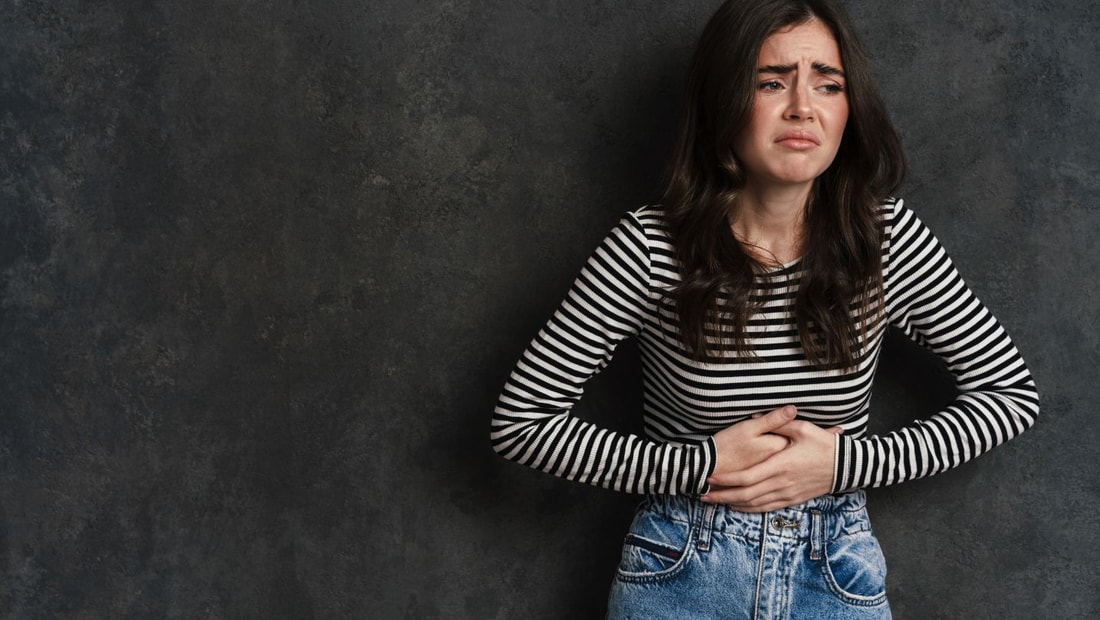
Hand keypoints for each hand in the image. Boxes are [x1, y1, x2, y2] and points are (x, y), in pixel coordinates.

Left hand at [702, 412, 841, 512]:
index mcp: (781, 465)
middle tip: (703, 495)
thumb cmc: (824, 445)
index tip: (710, 477)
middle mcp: (782, 483)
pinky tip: (738, 507)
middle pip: (745, 495)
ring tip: (715, 502)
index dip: (726, 480)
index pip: (747, 477)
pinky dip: (750, 509)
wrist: (847, 466)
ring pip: (755, 504)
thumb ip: (778, 423)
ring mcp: (788, 494)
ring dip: (732, 504)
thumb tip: (755, 417)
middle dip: (722, 496)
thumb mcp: (803, 428)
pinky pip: (767, 508)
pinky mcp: (793, 499)